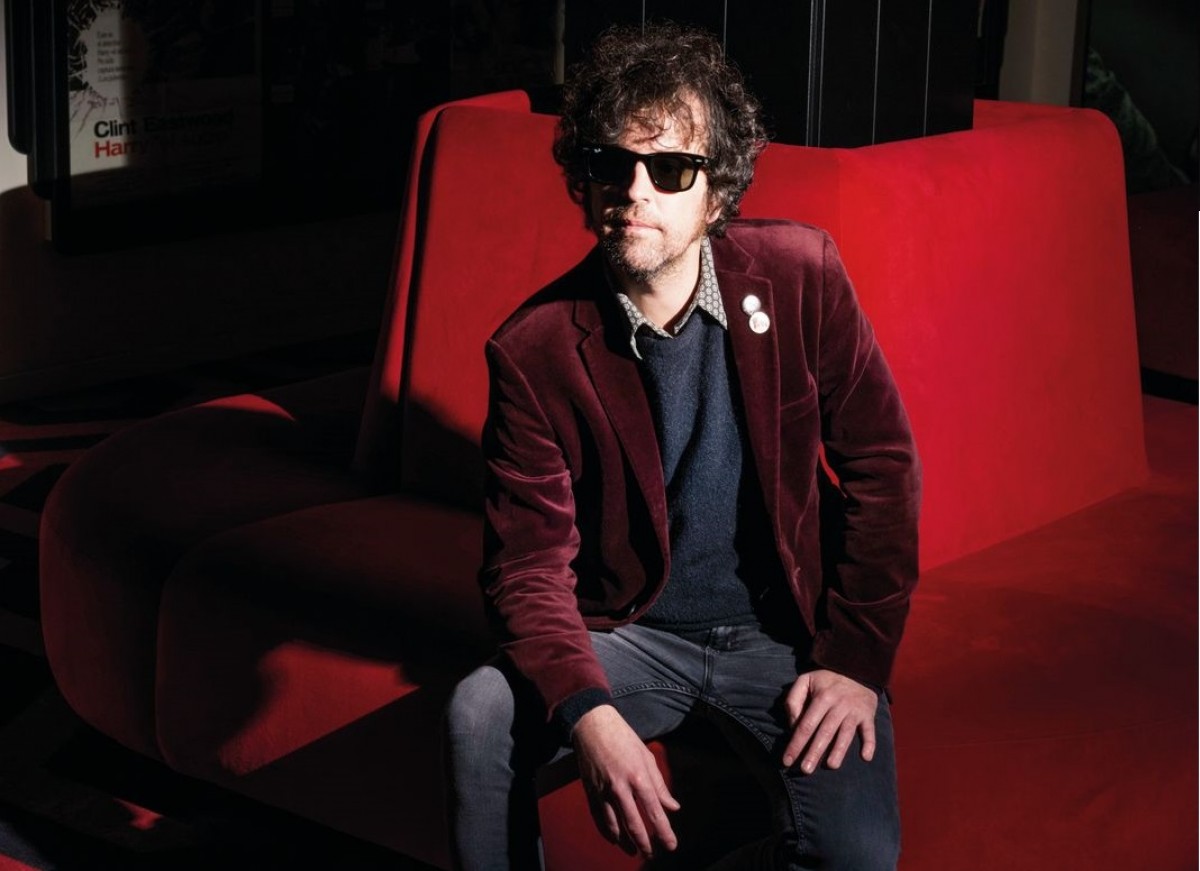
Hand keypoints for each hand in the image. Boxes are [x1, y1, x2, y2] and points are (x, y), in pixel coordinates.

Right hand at [571, 704, 680, 857]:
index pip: (654, 811)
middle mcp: (621, 787)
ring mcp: (603, 791)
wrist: (593, 726)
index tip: (671, 846)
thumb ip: (660, 785)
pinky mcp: (591, 791)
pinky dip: (607, 832)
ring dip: (625, 842)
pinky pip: (599, 818)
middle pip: (634, 824)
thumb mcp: (647, 757)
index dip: (663, 832)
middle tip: (651, 855)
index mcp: (638, 777)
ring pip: (614, 826)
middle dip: (644, 843)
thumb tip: (673, 807)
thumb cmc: (624, 739)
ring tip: (634, 851)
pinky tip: (614, 839)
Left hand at [781, 669, 877, 772]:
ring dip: (839, 750)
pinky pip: (870, 731)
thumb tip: (792, 724)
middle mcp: (838, 705)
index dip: (796, 744)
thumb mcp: (805, 681)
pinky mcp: (868, 715)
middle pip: (824, 732)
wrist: (855, 669)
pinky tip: (866, 757)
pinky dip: (870, 743)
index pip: (806, 725)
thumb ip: (793, 700)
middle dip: (814, 752)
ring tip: (831, 765)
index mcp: (821, 698)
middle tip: (805, 770)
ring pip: (846, 733)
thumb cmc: (826, 680)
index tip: (787, 760)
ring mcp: (854, 711)